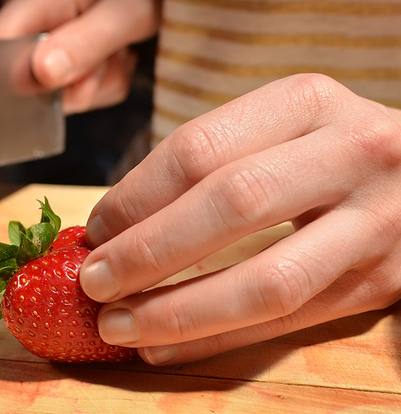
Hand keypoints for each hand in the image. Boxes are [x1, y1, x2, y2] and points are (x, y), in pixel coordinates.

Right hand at [0, 0, 160, 113]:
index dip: (15, 79)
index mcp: (37, 4)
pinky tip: (118, 58)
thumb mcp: (123, 14)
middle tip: (108, 56)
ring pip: (63, 96)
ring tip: (118, 49)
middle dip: (76, 83)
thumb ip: (84, 43)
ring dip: (99, 83)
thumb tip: (42, 74)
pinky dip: (108, 86)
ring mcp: (54, 51)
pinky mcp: (73, 69)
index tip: (52, 87)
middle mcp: (37, 28)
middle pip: (31, 84)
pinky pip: (85, 97)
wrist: (158, 0)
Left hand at [79, 74, 400, 365]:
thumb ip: (208, 166)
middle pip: (229, 207)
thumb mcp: (275, 130)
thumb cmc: (323, 150)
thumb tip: (114, 225)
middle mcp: (350, 154)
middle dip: (147, 253)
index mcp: (306, 103)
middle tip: (94, 282)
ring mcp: (375, 222)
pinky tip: (166, 346)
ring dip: (177, 311)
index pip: (198, 150)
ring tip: (118, 327)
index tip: (96, 229)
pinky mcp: (382, 282)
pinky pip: (287, 323)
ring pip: (264, 281)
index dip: (134, 197)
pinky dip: (216, 340)